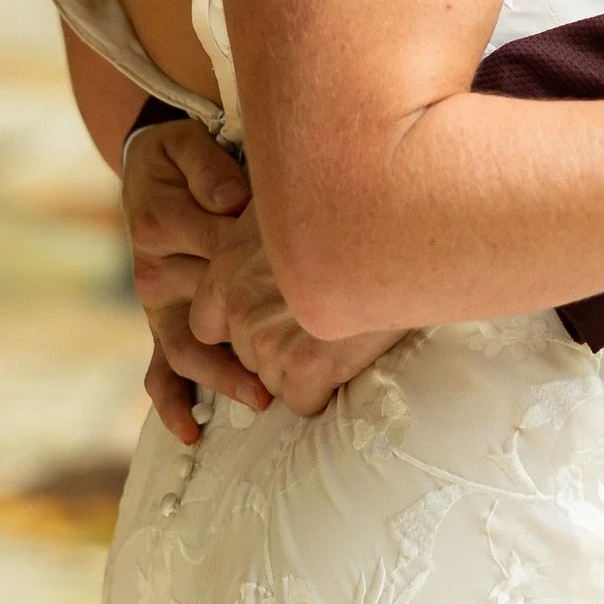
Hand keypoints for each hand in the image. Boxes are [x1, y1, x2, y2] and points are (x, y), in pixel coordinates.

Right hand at [124, 118, 269, 447]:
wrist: (154, 169)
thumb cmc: (183, 157)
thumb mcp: (189, 146)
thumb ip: (209, 170)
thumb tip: (234, 202)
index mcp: (162, 226)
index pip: (214, 252)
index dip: (253, 268)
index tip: (297, 280)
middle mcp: (155, 272)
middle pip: (202, 314)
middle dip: (242, 343)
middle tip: (282, 367)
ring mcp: (160, 305)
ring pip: (181, 351)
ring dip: (218, 378)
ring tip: (258, 398)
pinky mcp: (166, 323)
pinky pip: (161, 370)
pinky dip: (173, 402)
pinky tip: (195, 432)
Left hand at [189, 207, 407, 415]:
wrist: (395, 223)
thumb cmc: (350, 204)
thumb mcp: (287, 201)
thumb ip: (266, 231)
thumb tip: (273, 230)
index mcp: (229, 268)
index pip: (207, 325)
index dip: (242, 328)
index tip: (273, 320)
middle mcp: (240, 307)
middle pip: (248, 356)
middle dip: (279, 348)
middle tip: (320, 323)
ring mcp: (270, 340)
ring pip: (275, 381)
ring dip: (303, 370)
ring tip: (339, 337)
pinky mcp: (306, 365)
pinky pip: (304, 401)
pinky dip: (325, 391)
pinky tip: (347, 361)